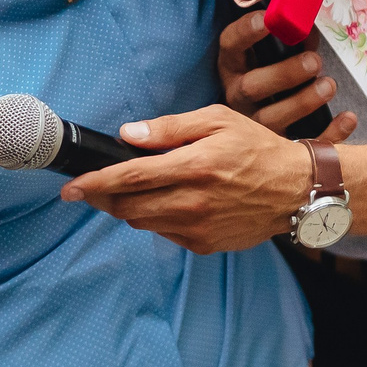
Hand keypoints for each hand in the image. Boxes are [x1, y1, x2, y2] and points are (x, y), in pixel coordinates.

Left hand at [60, 104, 315, 254]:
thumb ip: (170, 129)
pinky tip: (167, 201)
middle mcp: (193, 202)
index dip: (94, 182)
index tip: (70, 187)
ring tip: (130, 190)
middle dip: (102, 197)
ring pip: (141, 222)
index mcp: (194, 166)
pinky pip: (163, 233)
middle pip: (127, 206)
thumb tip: (129, 135)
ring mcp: (197, 228)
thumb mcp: (217, 121)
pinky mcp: (203, 245)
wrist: (296, 190)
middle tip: (94, 186)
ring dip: (126, 207)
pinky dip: (154, 218)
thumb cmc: (257, 149)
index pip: (129, 177)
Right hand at [219, 11, 359, 140]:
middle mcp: (239, 97)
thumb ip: (291, 38)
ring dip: (303, 102)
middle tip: (314, 61)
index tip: (267, 19)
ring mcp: (254, 126)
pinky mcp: (277, 149)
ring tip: (328, 85)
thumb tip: (311, 24)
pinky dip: (329, 134)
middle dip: (284, 73)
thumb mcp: (278, 52)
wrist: (276, 118)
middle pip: (252, 87)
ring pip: (272, 120)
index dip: (245, 32)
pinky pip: (303, 144)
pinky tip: (348, 117)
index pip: (231, 45)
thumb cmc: (279, 73)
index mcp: (234, 66)